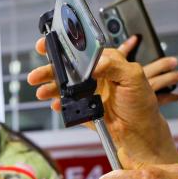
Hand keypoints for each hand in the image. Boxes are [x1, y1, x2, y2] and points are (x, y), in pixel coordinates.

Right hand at [26, 37, 177, 166]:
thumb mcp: (134, 77)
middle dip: (49, 69)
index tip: (48, 45)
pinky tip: (56, 105)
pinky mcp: (83, 107)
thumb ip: (114, 66)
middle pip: (67, 67)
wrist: (138, 133)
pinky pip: (66, 104)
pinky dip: (59, 104)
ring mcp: (87, 91)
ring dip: (50, 88)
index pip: (83, 49)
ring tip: (42, 92)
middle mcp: (96, 74)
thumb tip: (94, 64)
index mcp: (107, 61)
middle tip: (36, 74)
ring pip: (63, 85)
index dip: (65, 46)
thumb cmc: (141, 104)